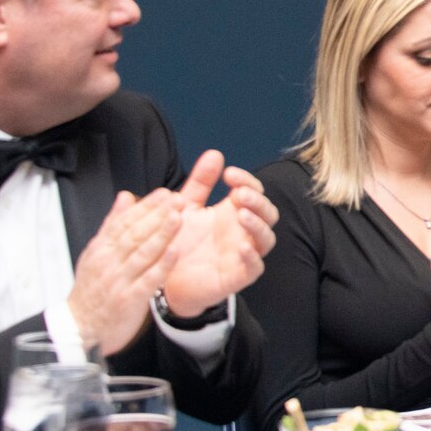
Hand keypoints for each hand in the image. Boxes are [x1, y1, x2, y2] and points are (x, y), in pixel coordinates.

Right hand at [68, 190, 184, 353]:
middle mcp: (109, 262)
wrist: (79, 329)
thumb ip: (113, 224)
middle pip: (134, 234)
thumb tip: (126, 197)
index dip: (146, 206)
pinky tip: (175, 253)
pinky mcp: (129, 300)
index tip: (165, 193)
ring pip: (142, 253)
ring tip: (178, 217)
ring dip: (161, 235)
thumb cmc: (91, 291)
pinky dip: (161, 266)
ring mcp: (119, 281)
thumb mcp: (95, 253)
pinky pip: (147, 280)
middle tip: (177, 199)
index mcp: (102, 249)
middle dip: (157, 215)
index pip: (124, 222)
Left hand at [160, 151, 278, 317]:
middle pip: (268, 213)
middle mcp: (243, 232)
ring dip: (258, 225)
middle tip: (238, 194)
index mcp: (233, 212)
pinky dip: (252, 257)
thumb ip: (200, 183)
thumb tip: (215, 153)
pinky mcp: (237, 277)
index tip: (228, 174)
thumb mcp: (186, 207)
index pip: (254, 192)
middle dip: (257, 201)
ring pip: (266, 239)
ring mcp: (243, 254)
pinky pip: (254, 268)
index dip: (247, 181)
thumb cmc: (179, 241)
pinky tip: (241, 247)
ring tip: (241, 215)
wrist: (163, 277)